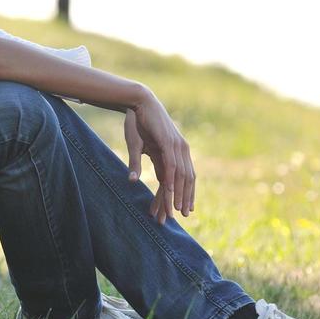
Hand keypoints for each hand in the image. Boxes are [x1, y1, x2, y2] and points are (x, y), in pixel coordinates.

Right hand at [123, 90, 195, 224]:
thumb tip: (134, 181)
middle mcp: (180, 150)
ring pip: (180, 176)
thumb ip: (138, 165)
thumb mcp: (137, 148)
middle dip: (182, 199)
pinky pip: (172, 166)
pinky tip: (168, 193)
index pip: (181, 178)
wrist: (136, 101)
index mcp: (175, 152)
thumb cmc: (137, 123)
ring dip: (177, 194)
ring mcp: (176, 146)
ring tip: (175, 210)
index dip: (181, 194)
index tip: (180, 211)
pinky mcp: (168, 142)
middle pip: (185, 180)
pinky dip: (171, 181)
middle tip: (179, 217)